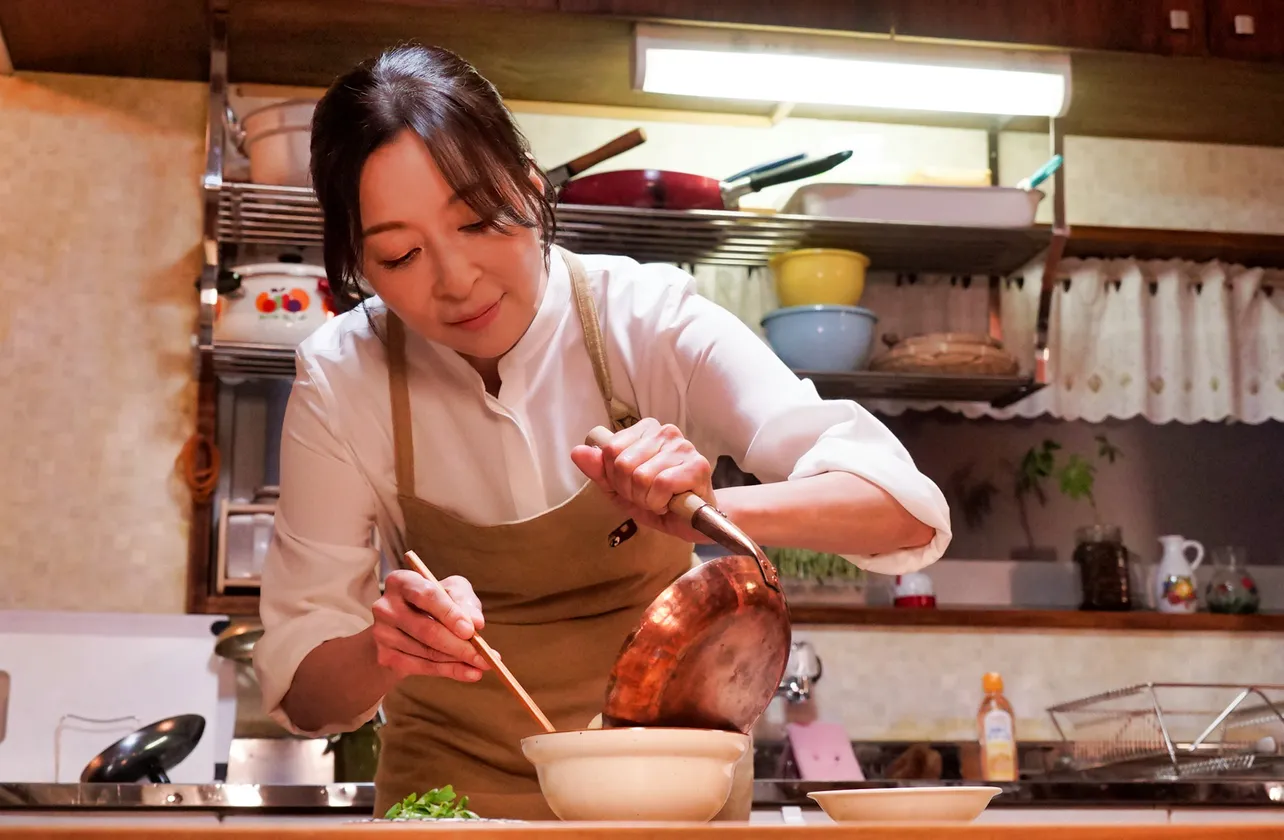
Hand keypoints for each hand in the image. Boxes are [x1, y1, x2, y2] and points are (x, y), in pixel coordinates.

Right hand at [371, 570, 495, 681]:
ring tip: (482, 664)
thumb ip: (465, 601)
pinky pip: (422, 668)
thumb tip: (476, 622)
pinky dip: (449, 672)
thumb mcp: (452, 590)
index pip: (426, 596)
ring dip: (458, 660)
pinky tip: (470, 673)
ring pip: (427, 652)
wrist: (407, 625)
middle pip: (426, 630)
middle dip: (459, 645)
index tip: (471, 631)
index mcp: (401, 581)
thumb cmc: (436, 601)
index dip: (450, 614)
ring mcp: (381, 633)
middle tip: (484, 656)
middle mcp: (385, 607)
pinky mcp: (384, 656)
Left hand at [570, 418, 713, 542]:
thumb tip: (578, 451)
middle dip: (630, 491)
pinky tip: (671, 503)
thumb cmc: (657, 501)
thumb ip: (598, 471)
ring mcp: (683, 447)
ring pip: (640, 477)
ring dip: (646, 499)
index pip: (609, 450)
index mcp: (645, 430)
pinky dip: (660, 503)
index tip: (631, 486)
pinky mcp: (698, 465)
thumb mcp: (619, 489)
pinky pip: (661, 485)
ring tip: (660, 500)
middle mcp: (665, 432)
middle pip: (622, 464)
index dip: (615, 478)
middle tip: (647, 496)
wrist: (693, 521)